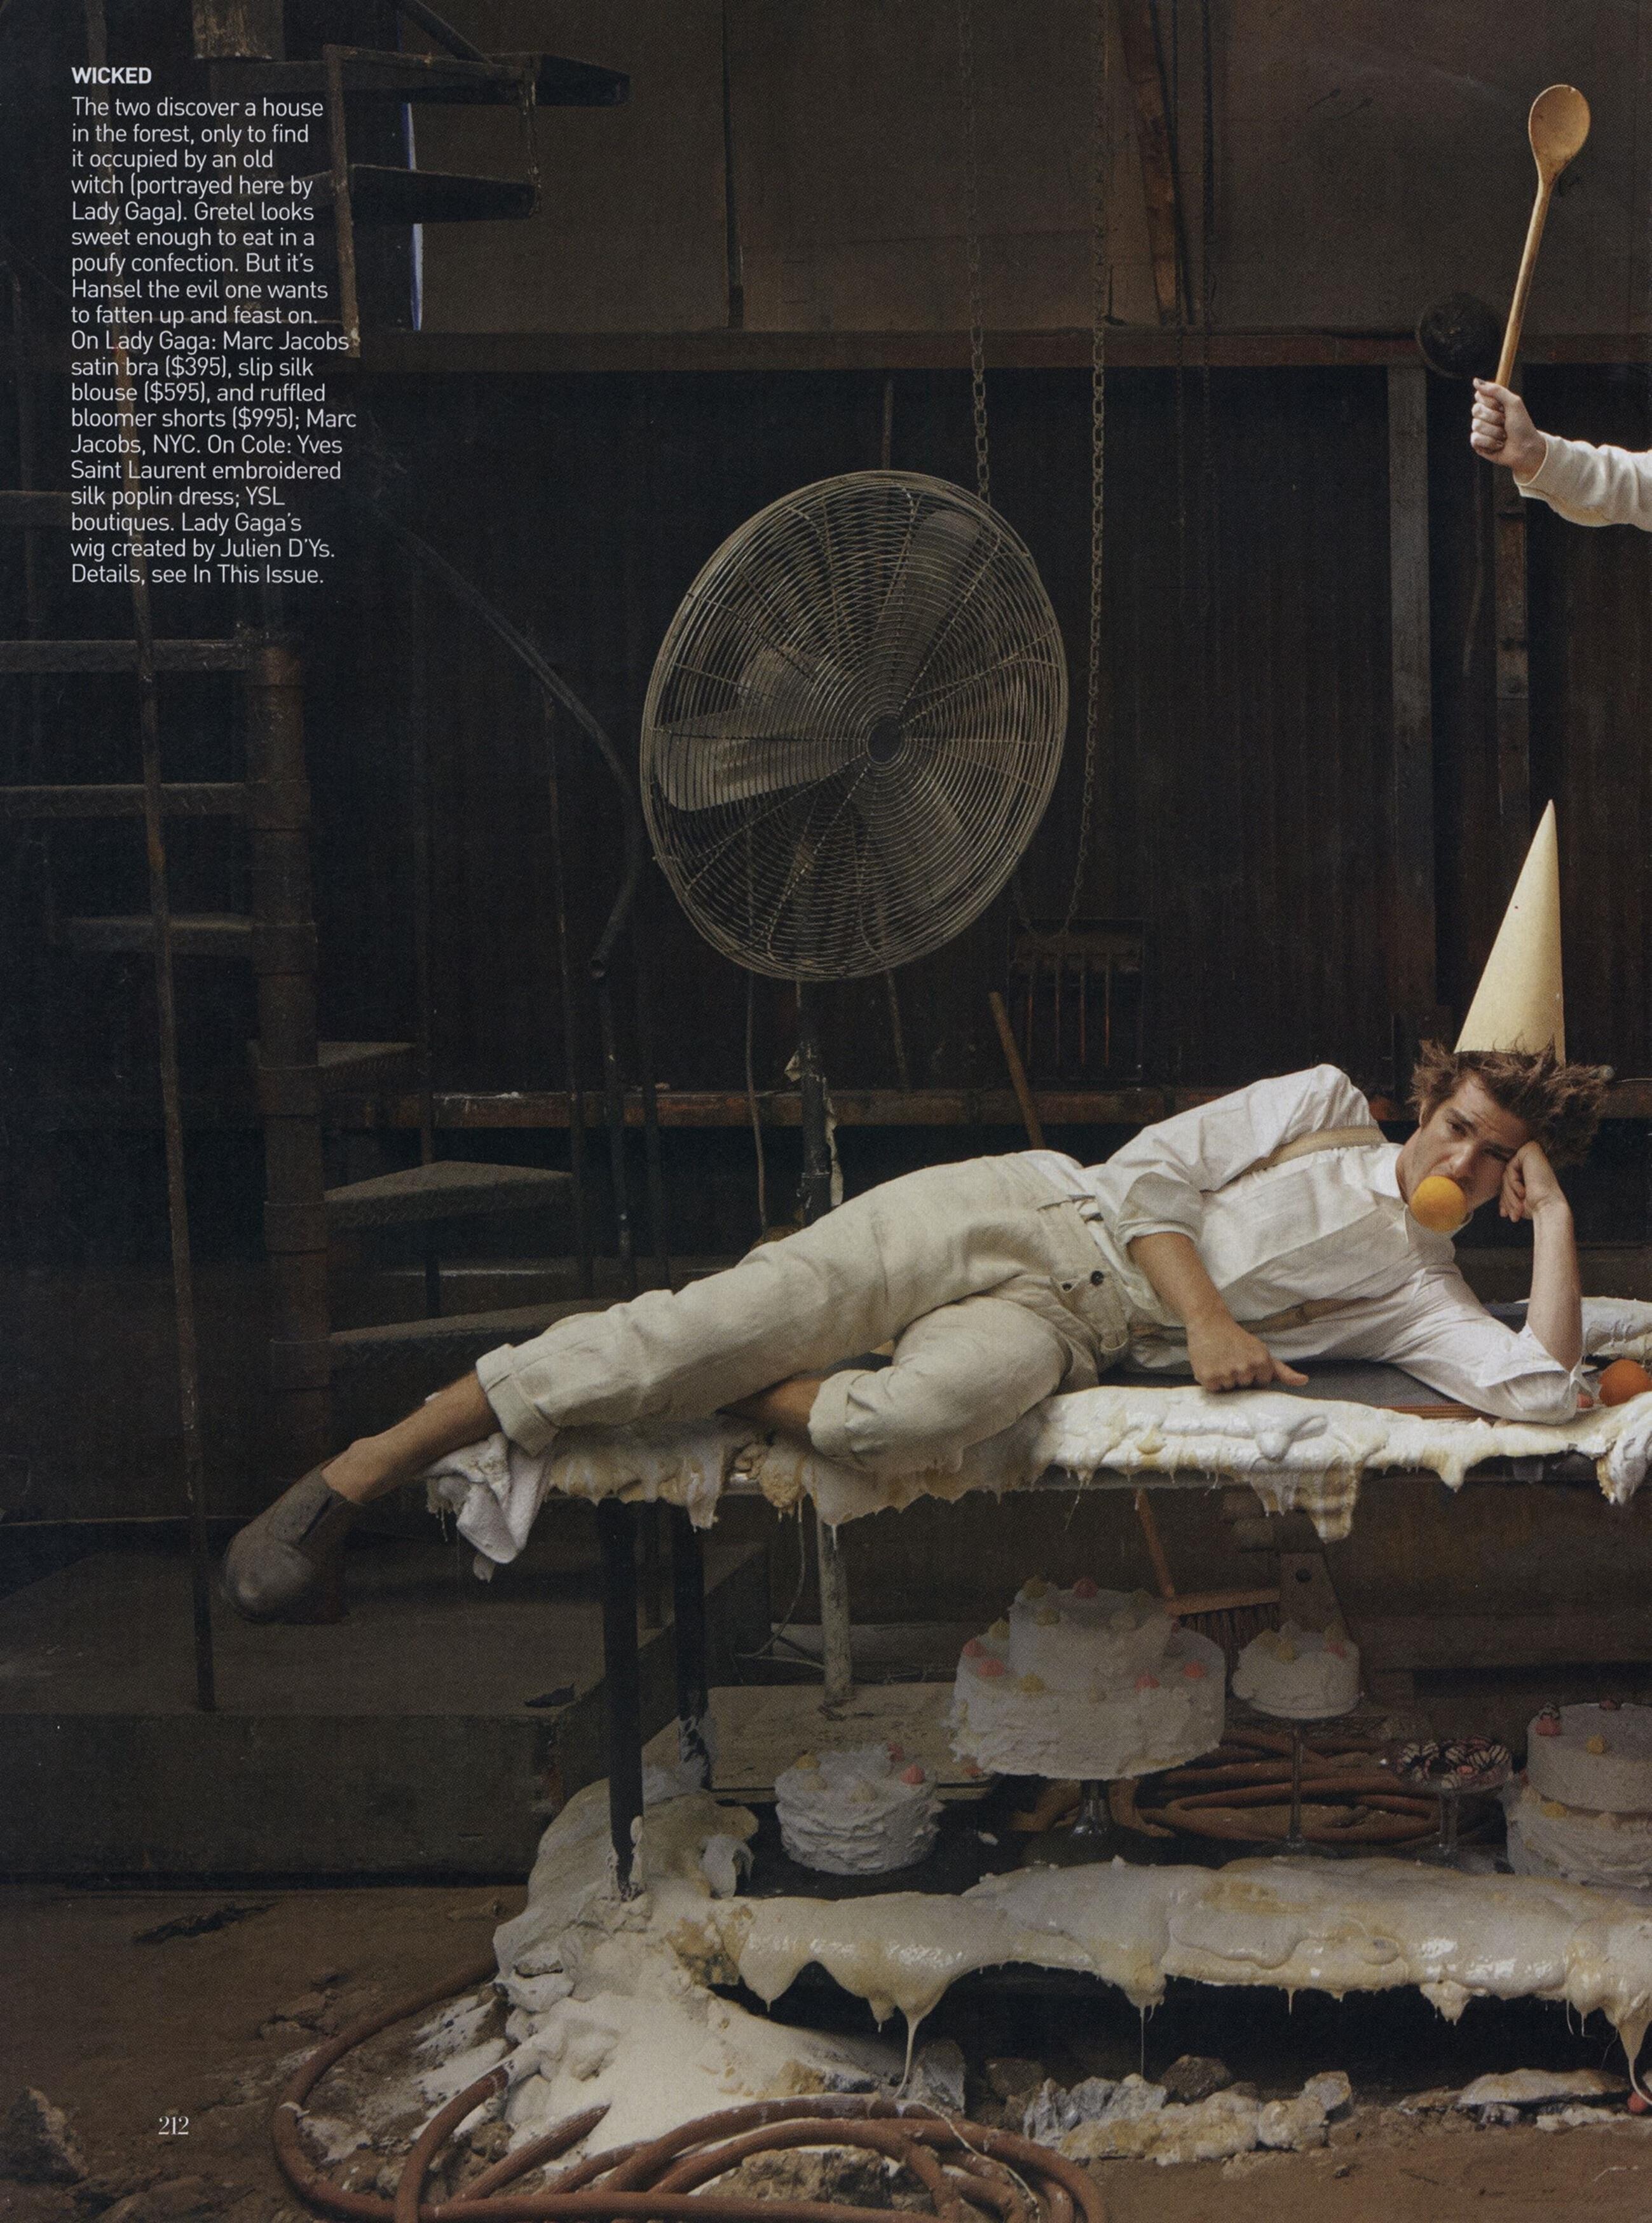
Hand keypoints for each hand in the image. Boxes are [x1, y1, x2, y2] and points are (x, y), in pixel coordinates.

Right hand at [1186, 1315, 1308, 1392]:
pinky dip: (1212, 1381)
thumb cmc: (1237, 1339)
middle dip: (1239, 1378)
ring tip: (1221, 1362)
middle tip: (1231, 1360)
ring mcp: (1227, 1374)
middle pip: (1246, 1388)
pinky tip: (1212, 1365)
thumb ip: (1283, 1371)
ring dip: (1225, 1380)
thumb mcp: (1261, 1352)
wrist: (1209, 1323)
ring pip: (1230, 1390)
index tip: (1245, 1361)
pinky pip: (1215, 1390)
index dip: (1253, 1375)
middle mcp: (1245, 1369)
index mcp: (1261, 1362)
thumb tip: (1304, 1381)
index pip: (1262, 1384)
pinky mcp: (1209, 1377)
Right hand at [1471, 379, 1545, 476]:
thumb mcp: (1513, 403)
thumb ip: (1496, 390)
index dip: (1490, 402)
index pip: (1479, 396)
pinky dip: (1489, 443)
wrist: (1525, 448)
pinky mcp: (1478, 444)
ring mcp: (1480, 430)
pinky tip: (1498, 445)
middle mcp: (1485, 416)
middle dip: (1494, 417)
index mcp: (1492, 404)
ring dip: (1494, 432)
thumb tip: (1475, 381)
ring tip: (1504, 436)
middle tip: (1505, 422)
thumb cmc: (1522, 426)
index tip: (1502, 407)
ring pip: (1476, 426)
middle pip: (1476, 410)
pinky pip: (1475, 439)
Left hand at [1500, 1140, 1566, 1222]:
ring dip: (1509, 1194)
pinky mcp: (1530, 1150)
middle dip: (1506, 1197)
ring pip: (1506, 1173)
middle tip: (1512, 1214)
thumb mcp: (1516, 1198)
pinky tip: (1523, 1192)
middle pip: (1506, 1176)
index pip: (1508, 1180)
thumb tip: (1497, 1196)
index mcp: (1532, 1169)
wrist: (1548, 1207)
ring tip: (1518, 1207)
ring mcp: (1532, 1153)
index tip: (1504, 1213)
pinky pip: (1510, 1167)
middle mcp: (1533, 1159)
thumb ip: (1507, 1189)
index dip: (1504, 1197)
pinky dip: (1513, 1182)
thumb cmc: (1536, 1205)